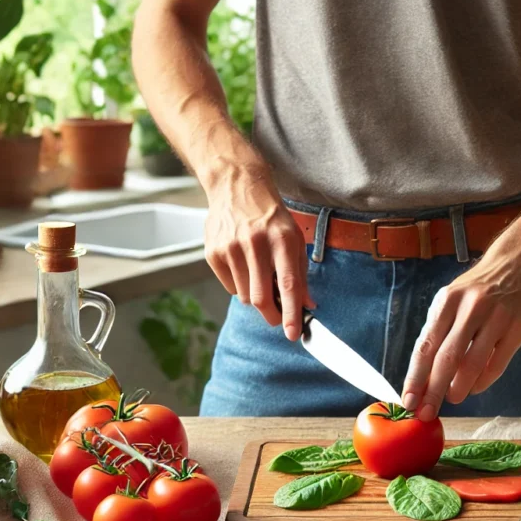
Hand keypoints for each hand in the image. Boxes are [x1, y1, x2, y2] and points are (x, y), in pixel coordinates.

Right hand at [202, 162, 309, 340]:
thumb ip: (300, 273)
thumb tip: (306, 304)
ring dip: (255, 296)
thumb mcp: (293, 238)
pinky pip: (230, 286)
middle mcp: (255, 243)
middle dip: (271, 315)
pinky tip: (242, 265)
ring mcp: (230, 248)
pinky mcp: (213, 252)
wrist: (236, 187)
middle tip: (276, 317)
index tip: (293, 333)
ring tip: (258, 275)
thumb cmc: (270, 216)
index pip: (288, 284)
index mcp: (281, 239)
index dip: (291, 312)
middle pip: (260, 297)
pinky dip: (239, 285)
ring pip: (244, 296)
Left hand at [401, 257, 520, 420]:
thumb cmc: (476, 290)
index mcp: (447, 301)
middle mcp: (471, 307)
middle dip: (434, 390)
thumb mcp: (451, 301)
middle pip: (447, 357)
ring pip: (473, 363)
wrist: (517, 265)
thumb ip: (438, 333)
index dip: (416, 376)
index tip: (409, 400)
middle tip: (426, 412)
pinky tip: (475, 388)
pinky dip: (483, 381)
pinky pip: (497, 363)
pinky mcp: (518, 327)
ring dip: (459, 387)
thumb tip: (422, 376)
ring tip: (452, 398)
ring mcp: (497, 317)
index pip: (426, 345)